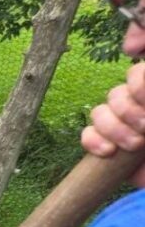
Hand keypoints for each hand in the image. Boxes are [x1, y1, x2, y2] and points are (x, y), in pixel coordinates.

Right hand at [81, 62, 144, 186]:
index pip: (139, 73)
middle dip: (128, 109)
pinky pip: (88, 134)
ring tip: (133, 145)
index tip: (141, 89)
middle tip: (144, 127)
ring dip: (114, 128)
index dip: (138, 75)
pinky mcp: (105, 147)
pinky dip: (93, 141)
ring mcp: (121, 127)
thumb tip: (139, 93)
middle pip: (118, 91)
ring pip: (100, 112)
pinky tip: (108, 152)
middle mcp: (138, 109)